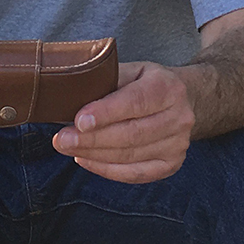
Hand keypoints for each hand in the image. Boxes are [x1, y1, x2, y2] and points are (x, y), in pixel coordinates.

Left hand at [50, 61, 194, 181]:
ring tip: (68, 148)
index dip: (106, 113)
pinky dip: (108, 170)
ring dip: (94, 155)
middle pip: (131, 133)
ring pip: (131, 155)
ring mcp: (178, 144)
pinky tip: (85, 160)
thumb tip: (67, 92)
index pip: (135, 102)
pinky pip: (136, 174)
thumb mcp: (131, 70)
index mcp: (168, 87)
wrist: (181, 100)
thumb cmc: (144, 83)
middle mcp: (179, 117)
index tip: (79, 121)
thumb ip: (106, 79)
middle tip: (62, 140)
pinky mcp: (171, 165)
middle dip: (92, 139)